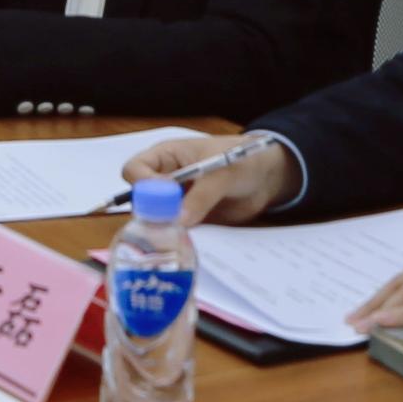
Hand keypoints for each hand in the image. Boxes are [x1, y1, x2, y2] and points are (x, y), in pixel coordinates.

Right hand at [125, 128, 298, 227]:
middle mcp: (166, 180)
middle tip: (170, 228)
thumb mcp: (222, 173)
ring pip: (157, 220)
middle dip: (151, 215)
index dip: (143, 186)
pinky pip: (178, 232)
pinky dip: (183, 240)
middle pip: (141, 199)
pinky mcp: (190, 220)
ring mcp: (177, 202)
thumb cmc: (242, 159)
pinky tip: (192, 244)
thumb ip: (201, 195)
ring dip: (167, 231)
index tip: (163, 201)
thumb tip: (178, 219)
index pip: (135, 170)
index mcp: (166, 157)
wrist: (267, 177)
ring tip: (182, 239)